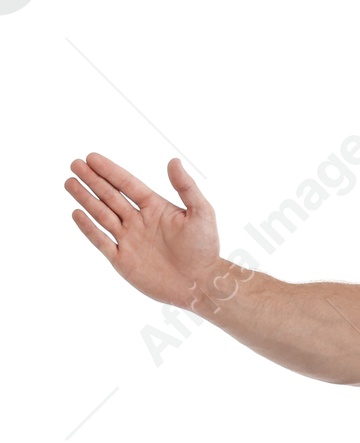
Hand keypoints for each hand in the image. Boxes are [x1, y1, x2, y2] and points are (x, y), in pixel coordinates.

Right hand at [65, 153, 223, 308]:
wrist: (202, 285)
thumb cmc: (205, 249)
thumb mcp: (201, 213)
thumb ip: (186, 188)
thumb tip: (173, 161)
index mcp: (155, 207)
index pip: (127, 184)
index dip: (109, 171)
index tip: (92, 157)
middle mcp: (139, 221)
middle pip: (110, 196)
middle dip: (92, 180)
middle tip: (75, 164)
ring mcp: (130, 240)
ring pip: (102, 215)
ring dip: (85, 199)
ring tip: (69, 182)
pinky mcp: (123, 261)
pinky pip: (101, 241)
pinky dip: (88, 228)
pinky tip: (77, 213)